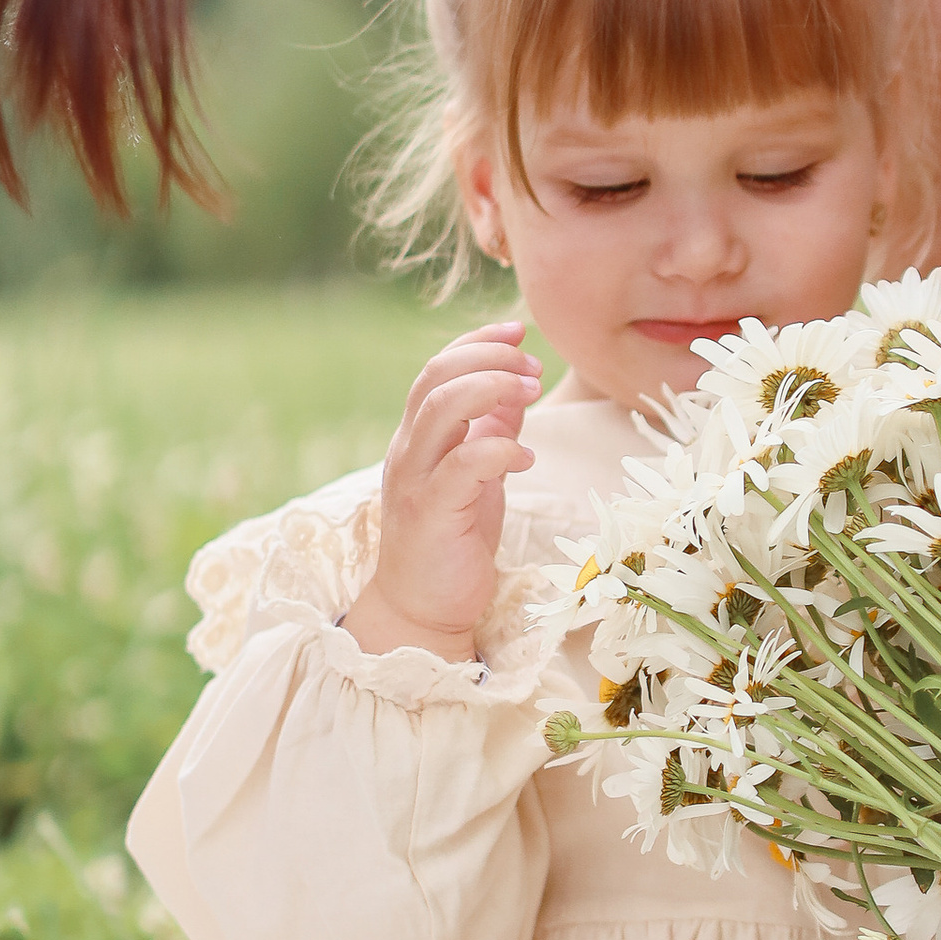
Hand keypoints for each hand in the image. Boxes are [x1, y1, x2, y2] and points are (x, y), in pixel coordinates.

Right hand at [344, 320, 543, 661]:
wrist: (423, 609)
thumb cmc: (452, 540)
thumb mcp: (478, 476)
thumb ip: (491, 431)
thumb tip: (515, 389)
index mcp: (417, 438)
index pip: (436, 369)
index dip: (476, 341)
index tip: (518, 330)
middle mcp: (408, 451)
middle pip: (435, 378)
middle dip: (487, 358)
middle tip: (532, 365)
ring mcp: (414, 481)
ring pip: (439, 410)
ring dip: (491, 389)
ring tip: (530, 392)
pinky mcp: (430, 515)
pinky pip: (462, 466)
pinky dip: (499, 450)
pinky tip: (527, 457)